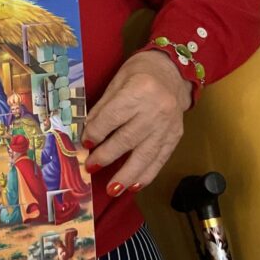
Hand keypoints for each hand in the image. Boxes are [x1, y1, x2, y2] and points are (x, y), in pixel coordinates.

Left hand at [81, 50, 190, 195]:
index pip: (113, 117)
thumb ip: (103, 107)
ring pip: (145, 155)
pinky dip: (146, 174)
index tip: (84, 143)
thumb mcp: (118, 81)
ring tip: (112, 189)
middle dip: (106, 156)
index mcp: (139, 90)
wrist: (174, 70)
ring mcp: (168, 126)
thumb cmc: (140, 72)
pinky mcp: (175, 136)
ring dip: (126, 175)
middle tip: (90, 167)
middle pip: (127, 139)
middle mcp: (156, 110)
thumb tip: (87, 131)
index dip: (96, 132)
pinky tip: (134, 186)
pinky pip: (160, 159)